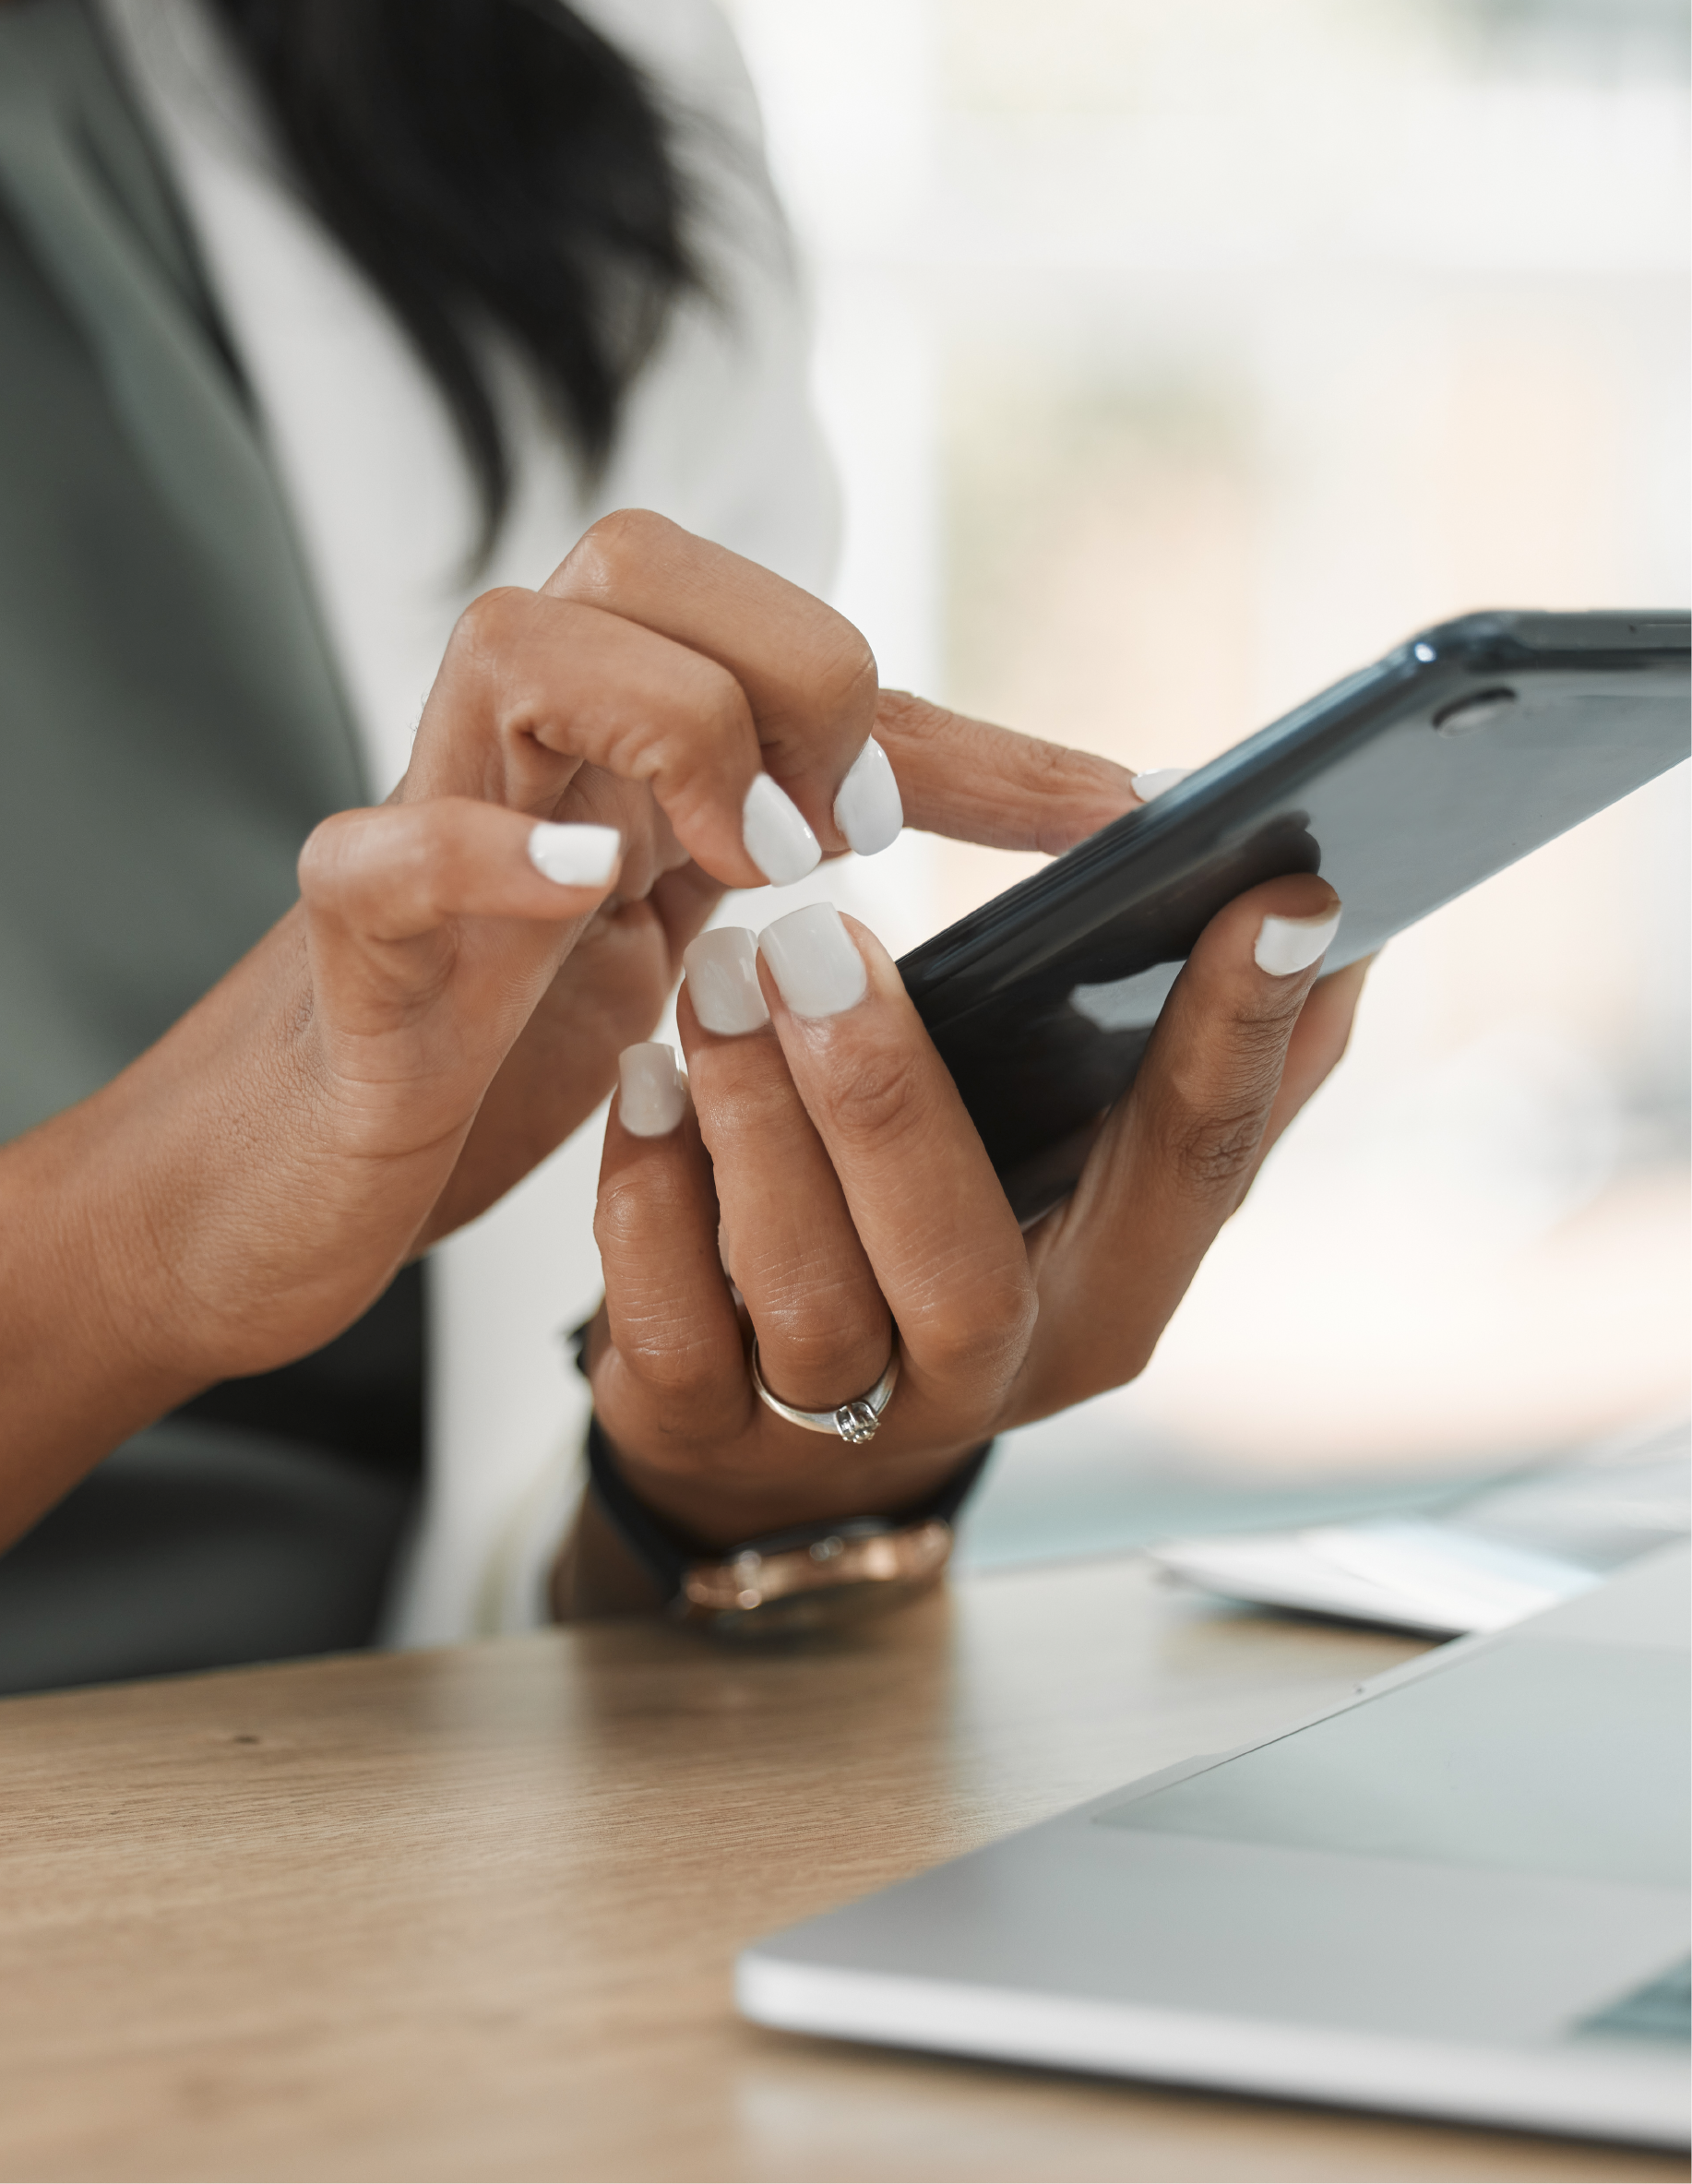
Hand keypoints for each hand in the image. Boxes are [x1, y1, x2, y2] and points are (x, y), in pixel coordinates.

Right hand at [0, 511, 1136, 1544]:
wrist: (295, 1174)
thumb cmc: (501, 1041)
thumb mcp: (701, 943)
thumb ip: (828, 856)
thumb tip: (1058, 816)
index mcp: (627, 745)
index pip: (801, 654)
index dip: (967, 728)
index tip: (1112, 809)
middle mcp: (527, 747)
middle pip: (642, 560)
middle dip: (792, 673)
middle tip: (846, 842)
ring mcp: (425, 822)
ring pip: (515, 641)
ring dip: (670, 730)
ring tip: (749, 869)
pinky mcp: (344, 942)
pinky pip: (383, 849)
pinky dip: (486, 851)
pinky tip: (591, 890)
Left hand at [572, 872, 1365, 1576]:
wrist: (769, 1437)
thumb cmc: (935, 1243)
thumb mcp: (1074, 1176)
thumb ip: (1187, 1074)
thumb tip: (1330, 925)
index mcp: (1111, 1293)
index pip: (1196, 1167)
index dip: (1247, 1035)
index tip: (1285, 889)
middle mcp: (991, 1376)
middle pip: (962, 1267)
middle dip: (887, 1098)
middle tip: (820, 934)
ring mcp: (842, 1423)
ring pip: (808, 1295)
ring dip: (754, 1121)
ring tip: (719, 977)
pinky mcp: (702, 1428)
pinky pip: (672, 1328)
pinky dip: (651, 1195)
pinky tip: (646, 1082)